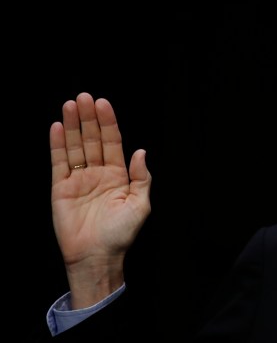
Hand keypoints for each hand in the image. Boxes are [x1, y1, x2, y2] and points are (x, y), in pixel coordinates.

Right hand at [49, 92, 150, 307]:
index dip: (108, 123)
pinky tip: (58, 127)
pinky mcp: (60, 189)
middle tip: (84, 96)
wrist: (97, 257)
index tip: (103, 103)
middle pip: (92, 140)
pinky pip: (59, 163)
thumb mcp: (140, 205)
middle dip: (89, 118)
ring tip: (70, 105)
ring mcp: (78, 180)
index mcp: (118, 175)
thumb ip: (141, 177)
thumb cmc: (121, 234)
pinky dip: (58, 145)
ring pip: (75, 147)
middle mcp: (97, 173)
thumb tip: (141, 152)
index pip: (112, 142)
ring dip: (73, 126)